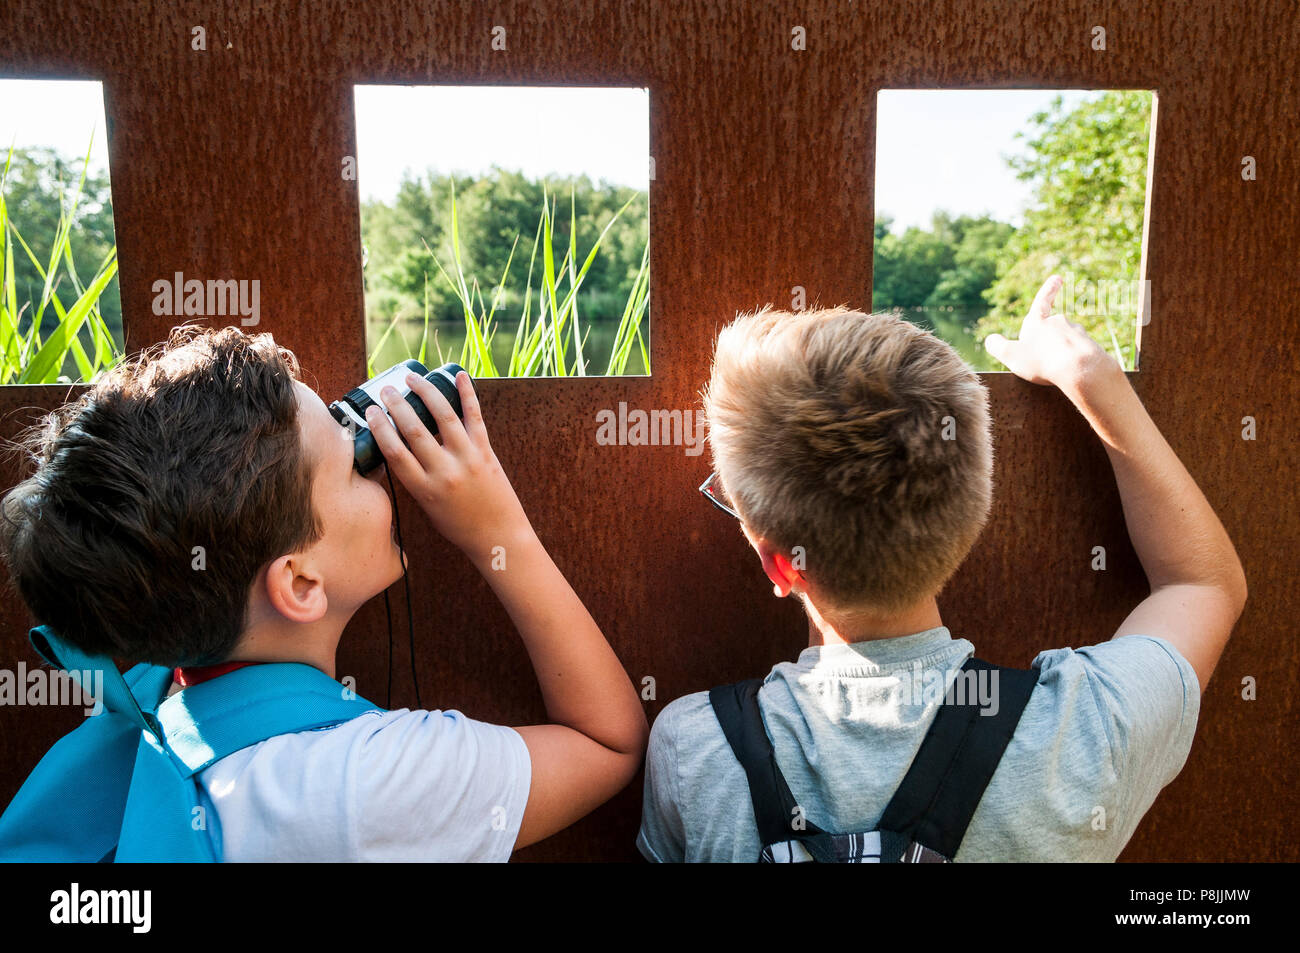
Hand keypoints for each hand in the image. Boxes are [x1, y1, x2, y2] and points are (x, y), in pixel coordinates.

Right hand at [364, 370, 530, 556]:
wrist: (499, 536)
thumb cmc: (460, 526)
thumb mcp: (428, 507)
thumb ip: (415, 480)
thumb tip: (401, 450)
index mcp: (424, 489)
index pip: (394, 453)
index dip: (379, 429)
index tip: (371, 412)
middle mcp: (444, 471)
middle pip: (414, 430)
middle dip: (397, 405)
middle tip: (387, 390)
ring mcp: (467, 458)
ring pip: (443, 416)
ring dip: (426, 392)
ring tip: (413, 378)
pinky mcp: (486, 451)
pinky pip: (475, 416)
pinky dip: (467, 393)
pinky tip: (458, 375)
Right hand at [984, 275, 1117, 394]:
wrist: (1080, 369)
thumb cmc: (1042, 361)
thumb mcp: (1011, 355)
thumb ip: (997, 346)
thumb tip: (991, 340)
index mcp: (1038, 322)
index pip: (1042, 301)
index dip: (1048, 289)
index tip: (1058, 278)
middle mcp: (1059, 323)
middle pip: (1052, 326)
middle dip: (1048, 336)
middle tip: (1042, 356)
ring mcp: (1077, 333)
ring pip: (1066, 339)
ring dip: (1061, 349)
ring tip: (1056, 368)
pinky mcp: (1090, 346)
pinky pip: (1079, 352)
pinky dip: (1074, 359)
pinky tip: (1071, 372)